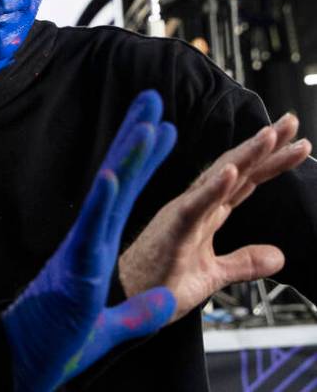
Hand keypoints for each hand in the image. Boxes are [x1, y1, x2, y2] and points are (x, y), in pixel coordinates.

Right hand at [3, 90, 177, 391]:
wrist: (18, 361)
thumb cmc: (53, 345)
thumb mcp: (108, 328)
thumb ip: (137, 313)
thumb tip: (167, 301)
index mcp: (94, 249)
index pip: (124, 195)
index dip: (143, 162)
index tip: (162, 127)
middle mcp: (87, 241)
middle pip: (117, 181)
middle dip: (136, 139)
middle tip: (154, 98)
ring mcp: (79, 253)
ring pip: (108, 198)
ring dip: (128, 160)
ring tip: (149, 124)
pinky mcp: (73, 272)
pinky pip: (90, 232)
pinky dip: (100, 203)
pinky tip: (110, 176)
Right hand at [118, 112, 309, 320]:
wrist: (126, 302)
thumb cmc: (159, 283)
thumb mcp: (214, 275)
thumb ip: (245, 262)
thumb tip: (278, 256)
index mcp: (207, 214)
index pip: (245, 181)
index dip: (271, 161)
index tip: (298, 143)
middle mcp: (196, 206)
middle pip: (236, 169)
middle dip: (265, 146)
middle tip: (292, 122)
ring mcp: (183, 214)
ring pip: (218, 179)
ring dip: (244, 156)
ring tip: (269, 135)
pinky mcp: (172, 230)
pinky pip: (195, 205)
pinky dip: (213, 187)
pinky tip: (232, 173)